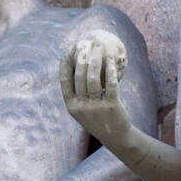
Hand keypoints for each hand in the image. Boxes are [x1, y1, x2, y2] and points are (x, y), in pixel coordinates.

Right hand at [60, 31, 129, 145]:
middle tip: (87, 43)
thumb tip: (76, 67)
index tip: (66, 52)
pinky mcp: (111, 106)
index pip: (65, 83)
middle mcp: (82, 107)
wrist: (116, 137)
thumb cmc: (98, 119)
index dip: (65, 66)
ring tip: (99, 47)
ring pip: (93, 78)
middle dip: (82, 57)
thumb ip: (78, 93)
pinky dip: (110, 70)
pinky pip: (110, 84)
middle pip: (80, 77)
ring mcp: (96, 107)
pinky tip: (111, 60)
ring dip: (96, 59)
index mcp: (72, 107)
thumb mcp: (83, 109)